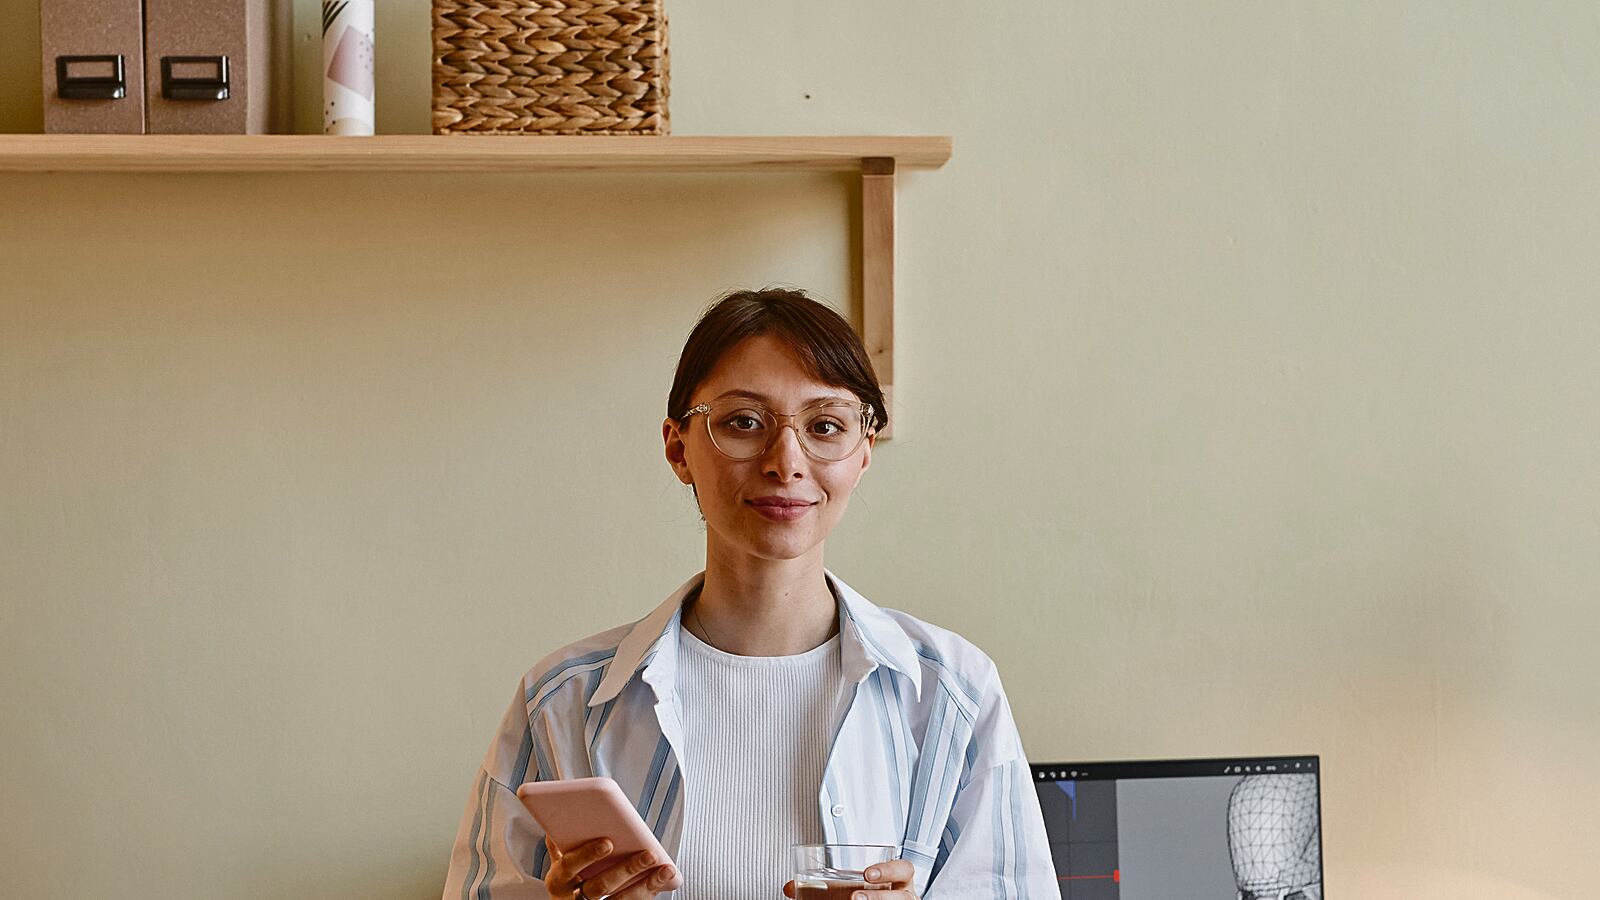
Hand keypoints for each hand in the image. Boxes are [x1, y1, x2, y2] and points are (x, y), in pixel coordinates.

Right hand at [542, 836, 679, 899]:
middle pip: (599, 886)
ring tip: (666, 869)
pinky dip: (649, 890)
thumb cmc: (569, 877)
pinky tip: (664, 878)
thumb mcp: (562, 860)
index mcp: (559, 878)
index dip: (587, 855)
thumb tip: (568, 808)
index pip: (570, 866)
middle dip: (626, 870)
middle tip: (649, 854)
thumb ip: (564, 842)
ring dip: (646, 885)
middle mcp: (573, 897)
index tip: (608, 842)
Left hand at [781, 858, 918, 899]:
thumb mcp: (848, 885)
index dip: (889, 869)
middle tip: (854, 897)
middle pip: (905, 896)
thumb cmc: (866, 893)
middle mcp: (904, 895)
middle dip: (879, 896)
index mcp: (898, 880)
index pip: (904, 869)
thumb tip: (790, 887)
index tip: (866, 873)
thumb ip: (823, 884)